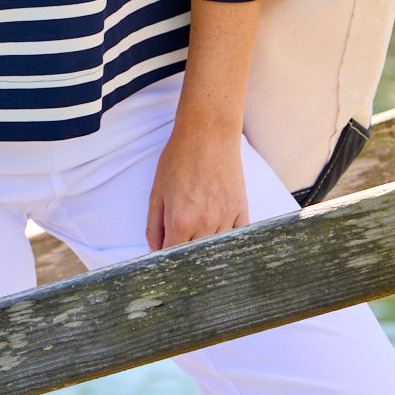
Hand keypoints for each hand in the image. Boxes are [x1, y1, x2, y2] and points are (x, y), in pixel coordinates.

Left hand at [146, 121, 248, 250]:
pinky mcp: (241, 209)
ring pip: (215, 250)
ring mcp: (225, 218)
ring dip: (205, 250)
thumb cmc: (180, 158)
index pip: (173, 256)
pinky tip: (220, 240)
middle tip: (180, 250)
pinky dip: (228, 243)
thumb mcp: (157, 191)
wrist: (208, 134)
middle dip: (185, 258)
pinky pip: (237, 238)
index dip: (166, 261)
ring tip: (198, 242)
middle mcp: (204, 223)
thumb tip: (155, 249)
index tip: (164, 260)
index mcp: (180, 220)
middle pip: (195, 257)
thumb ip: (154, 224)